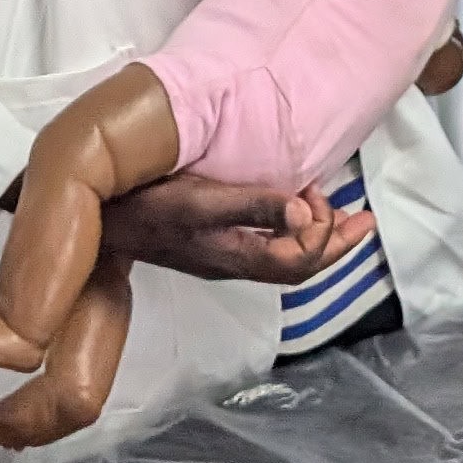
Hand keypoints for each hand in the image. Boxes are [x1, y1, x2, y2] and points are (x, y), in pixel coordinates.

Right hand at [93, 170, 371, 288]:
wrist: (97, 218)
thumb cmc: (149, 206)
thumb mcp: (203, 202)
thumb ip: (255, 207)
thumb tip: (307, 216)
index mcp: (238, 256)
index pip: (298, 262)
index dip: (324, 238)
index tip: (323, 196)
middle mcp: (235, 262)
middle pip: (299, 266)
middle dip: (336, 245)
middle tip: (365, 221)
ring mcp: (222, 255)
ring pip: (285, 257)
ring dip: (318, 238)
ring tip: (345, 218)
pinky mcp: (210, 243)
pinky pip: (267, 245)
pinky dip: (291, 230)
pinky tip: (292, 212)